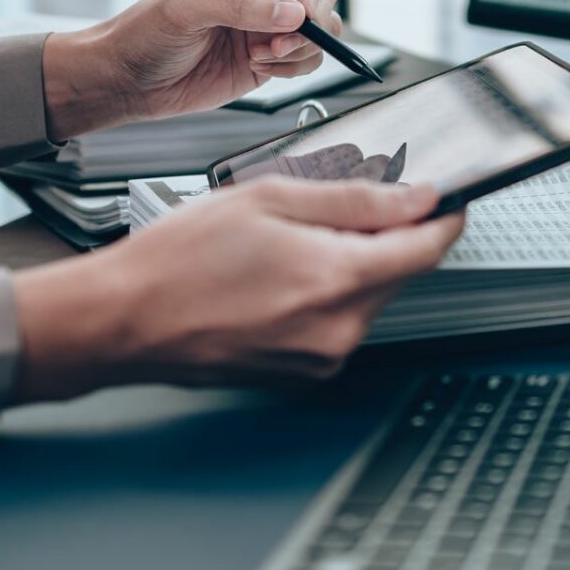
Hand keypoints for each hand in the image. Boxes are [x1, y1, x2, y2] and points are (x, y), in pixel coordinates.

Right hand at [10, 179, 464, 399]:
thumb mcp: (269, 198)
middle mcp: (337, 329)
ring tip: (285, 241)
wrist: (123, 321)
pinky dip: (324, 292)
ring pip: (367, 296)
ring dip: (349, 263)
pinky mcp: (303, 372)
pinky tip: (276, 274)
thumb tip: (415, 198)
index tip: (447, 199)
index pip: (427, 249)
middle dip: (384, 234)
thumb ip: (354, 198)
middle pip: (397, 271)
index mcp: (336, 280)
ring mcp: (321, 357)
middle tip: (335, 205)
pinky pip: (337, 321)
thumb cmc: (178, 261)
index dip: (443, 217)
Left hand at [39, 0, 339, 138]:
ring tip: (263, 57)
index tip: (306, 7)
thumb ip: (240, 7)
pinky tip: (260, 68)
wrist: (129, 80)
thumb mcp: (185, 9)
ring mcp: (268, 23)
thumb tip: (294, 13)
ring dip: (303, 47)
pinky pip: (308, 57)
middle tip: (283, 42)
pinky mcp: (270, 56)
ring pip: (322, 28)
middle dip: (313, 19)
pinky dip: (295, 66)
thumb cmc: (145, 32)